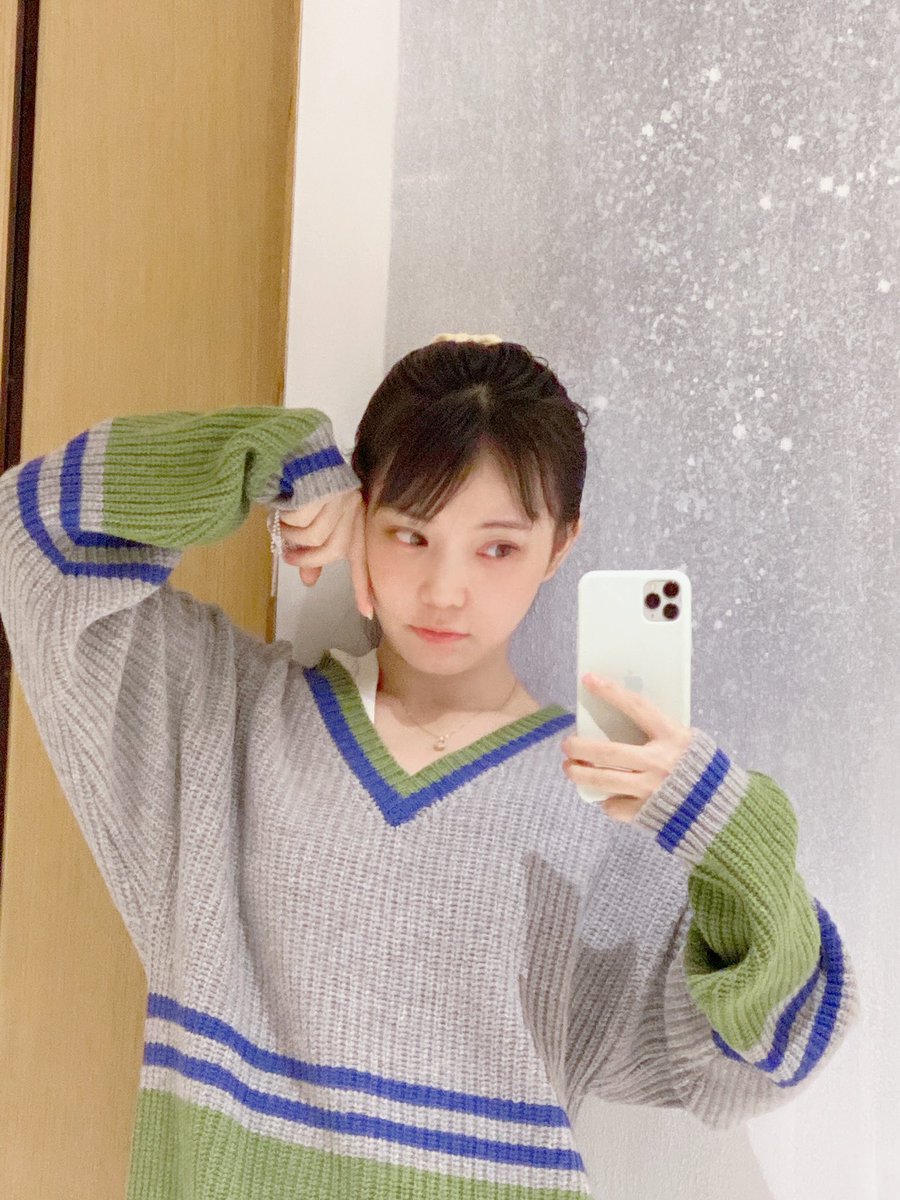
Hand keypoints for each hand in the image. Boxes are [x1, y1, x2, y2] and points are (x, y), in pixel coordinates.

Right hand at [277, 488, 374, 619]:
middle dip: (306, 558)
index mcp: (355, 521)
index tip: (368, 613)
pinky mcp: (324, 491)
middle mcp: (353, 511)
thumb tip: (308, 581)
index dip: (362, 587)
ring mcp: (340, 501)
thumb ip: (313, 551)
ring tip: (283, 525)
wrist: (300, 450)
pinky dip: (286, 519)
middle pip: (331, 551)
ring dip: (292, 535)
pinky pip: (300, 520)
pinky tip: (284, 508)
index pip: (361, 559)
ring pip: (314, 537)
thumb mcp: (311, 523)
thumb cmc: (305, 488)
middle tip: (289, 556)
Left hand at [561, 674, 696, 822]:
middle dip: (580, 747)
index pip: (636, 707)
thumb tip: (619, 722)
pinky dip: (608, 800)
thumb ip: (659, 734)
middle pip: (607, 752)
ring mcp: (651, 790)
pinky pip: (614, 805)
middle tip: (567, 744)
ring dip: (579, 774)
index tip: (588, 680)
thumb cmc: (701, 770)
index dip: (611, 692)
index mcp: (673, 738)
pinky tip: (607, 795)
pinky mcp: (645, 813)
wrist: (722, 811)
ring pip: (602, 781)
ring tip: (570, 768)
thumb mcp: (688, 743)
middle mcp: (660, 763)